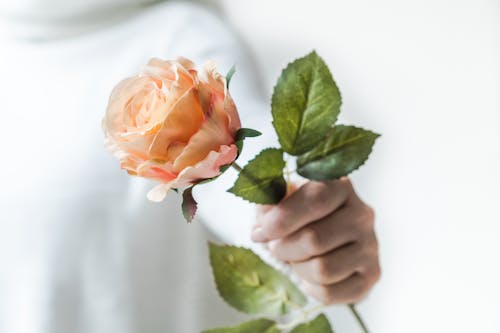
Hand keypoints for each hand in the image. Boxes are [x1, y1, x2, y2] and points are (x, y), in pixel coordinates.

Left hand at [252, 178, 379, 303]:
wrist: (328, 239)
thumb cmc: (299, 216)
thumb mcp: (282, 202)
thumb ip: (269, 207)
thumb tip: (262, 230)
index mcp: (341, 187)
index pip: (316, 199)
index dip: (284, 219)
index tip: (262, 232)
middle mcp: (362, 214)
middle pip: (314, 240)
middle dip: (284, 249)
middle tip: (276, 247)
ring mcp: (371, 245)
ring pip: (322, 270)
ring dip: (298, 269)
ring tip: (295, 260)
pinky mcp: (372, 274)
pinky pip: (330, 293)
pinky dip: (311, 288)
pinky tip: (310, 276)